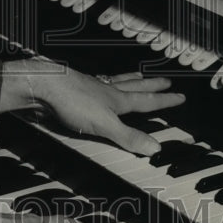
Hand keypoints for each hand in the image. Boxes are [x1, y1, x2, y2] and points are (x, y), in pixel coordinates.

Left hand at [0, 59, 184, 155]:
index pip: (146, 100)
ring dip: (130, 79)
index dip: (164, 100)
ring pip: (116, 81)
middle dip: (151, 85)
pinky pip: (96, 84)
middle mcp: (106, 90)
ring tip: (139, 75)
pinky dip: (104, 82)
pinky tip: (100, 83)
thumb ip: (128, 136)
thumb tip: (155, 147)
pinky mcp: (75, 89)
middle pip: (134, 86)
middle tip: (166, 79)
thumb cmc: (72, 101)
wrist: (42, 86)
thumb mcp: (104, 124)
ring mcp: (90, 88)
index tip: (180, 96)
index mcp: (117, 99)